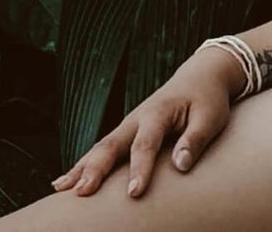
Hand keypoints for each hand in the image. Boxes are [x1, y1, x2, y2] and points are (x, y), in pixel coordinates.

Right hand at [50, 46, 244, 197]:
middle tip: (82, 192)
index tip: (133, 193)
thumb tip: (180, 166)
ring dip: (80, 167)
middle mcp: (137, 118)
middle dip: (95, 169)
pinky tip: (66, 183)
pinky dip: (83, 165)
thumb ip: (195, 140)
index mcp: (158, 112)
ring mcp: (128, 125)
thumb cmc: (207, 100)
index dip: (139, 169)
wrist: (199, 77)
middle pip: (111, 144)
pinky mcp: (126, 133)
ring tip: (60, 188)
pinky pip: (101, 150)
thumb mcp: (210, 117)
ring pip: (100, 147)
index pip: (146, 144)